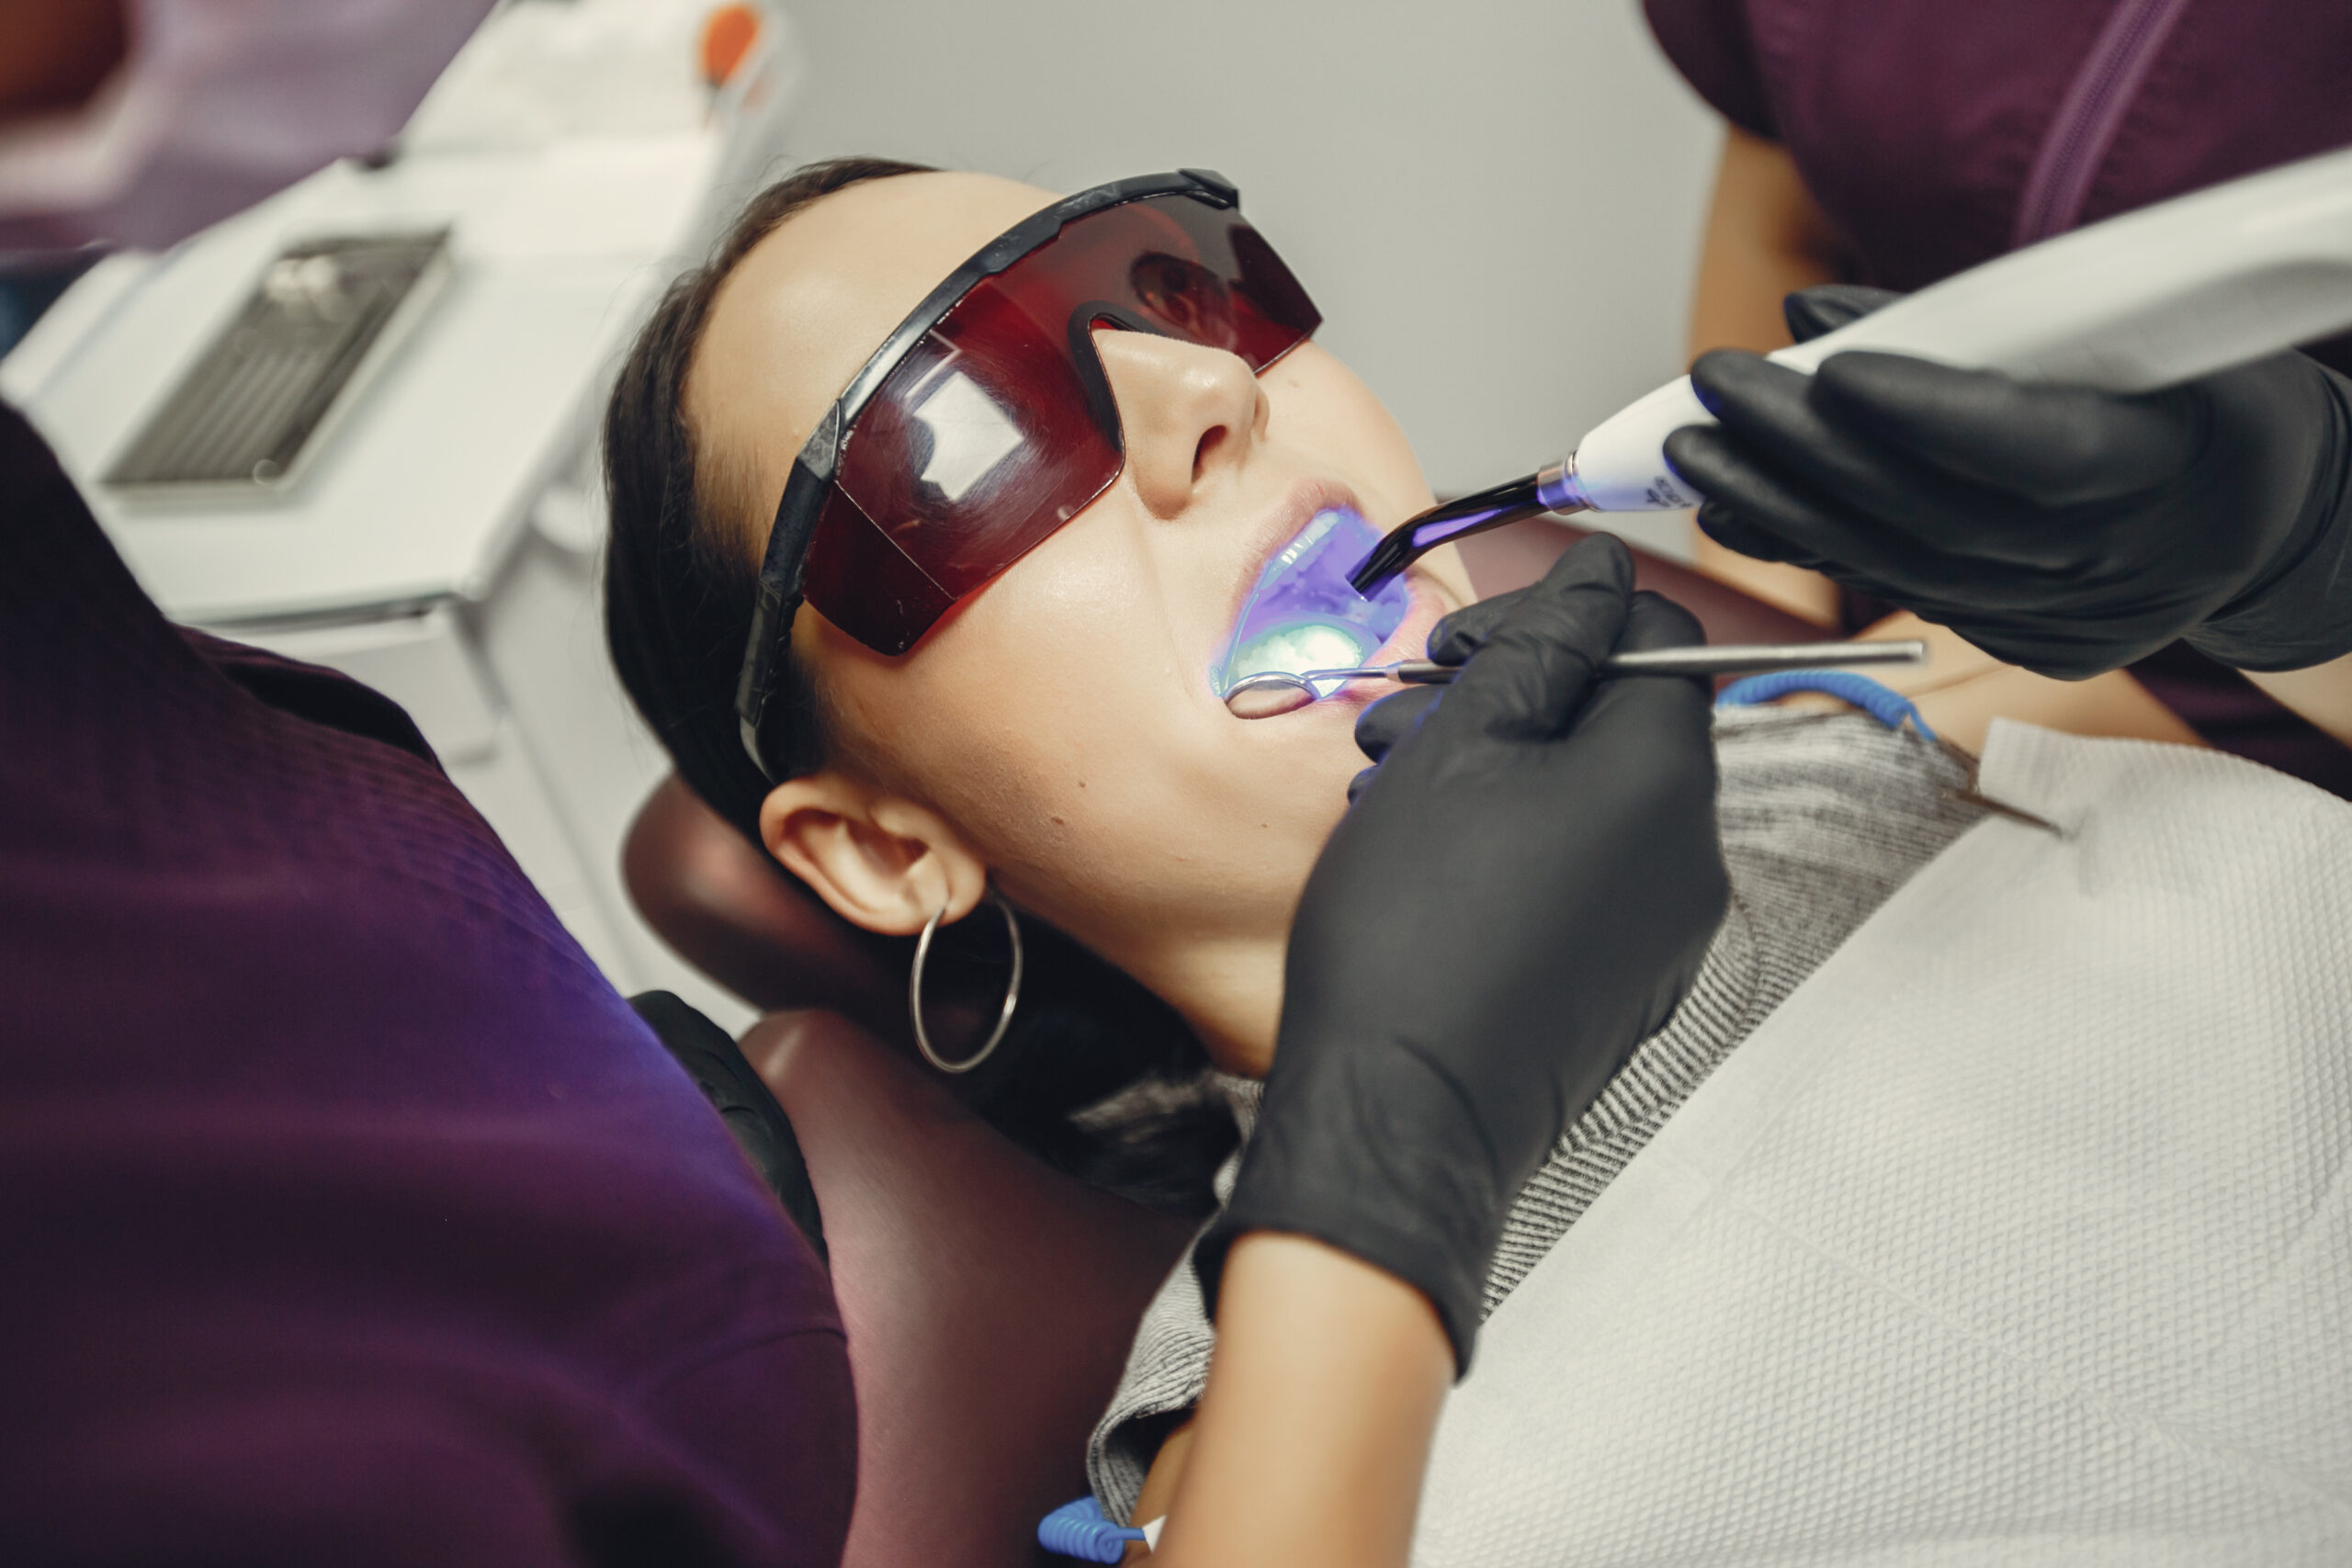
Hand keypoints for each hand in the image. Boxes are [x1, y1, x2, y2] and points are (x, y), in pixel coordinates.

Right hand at [1197, 536, 1728, 1371]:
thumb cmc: (1415, 938)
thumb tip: (1601, 573)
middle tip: (1407, 712)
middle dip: (1506, 698)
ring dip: (1494, 770)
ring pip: (1588, 801)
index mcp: (1663, 781)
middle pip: (1616, 721)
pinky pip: (1581, 877)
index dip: (1558, 619)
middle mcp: (1690, 857)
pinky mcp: (1623, 985)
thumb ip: (1541, 647)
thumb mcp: (1460, 750)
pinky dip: (1510, 844)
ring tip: (1390, 788)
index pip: (1658, 638)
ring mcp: (1662, 932)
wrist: (1398, 1118)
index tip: (1469, 641)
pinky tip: (1422, 860)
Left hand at [1663, 284, 2351, 677]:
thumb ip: (1980, 326)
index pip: (2028, 448)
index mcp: (2168, 464)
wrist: (2259, 517)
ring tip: (1699, 453)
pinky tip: (1741, 513)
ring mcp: (2068, 620)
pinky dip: (1815, 549)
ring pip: (1899, 567)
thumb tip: (1811, 316)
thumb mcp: (2137, 332)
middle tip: (1713, 392)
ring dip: (1783, 508)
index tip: (1828, 370)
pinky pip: (1903, 595)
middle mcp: (2115, 561)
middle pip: (1933, 514)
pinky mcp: (2030, 649)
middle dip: (1807, 451)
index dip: (1925, 413)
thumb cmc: (2196, 400)